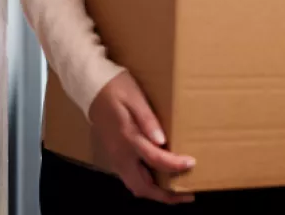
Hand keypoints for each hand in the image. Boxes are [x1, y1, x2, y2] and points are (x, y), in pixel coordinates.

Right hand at [89, 71, 195, 203]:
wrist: (92, 88)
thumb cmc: (116, 88)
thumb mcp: (134, 97)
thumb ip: (148, 119)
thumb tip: (162, 140)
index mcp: (128, 138)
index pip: (155, 160)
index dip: (175, 165)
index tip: (192, 163)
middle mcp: (121, 154)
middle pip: (143, 187)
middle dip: (165, 195)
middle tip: (187, 194)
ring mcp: (116, 158)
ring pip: (136, 186)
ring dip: (156, 192)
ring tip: (176, 190)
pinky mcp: (115, 157)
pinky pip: (131, 178)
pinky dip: (147, 184)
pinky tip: (159, 177)